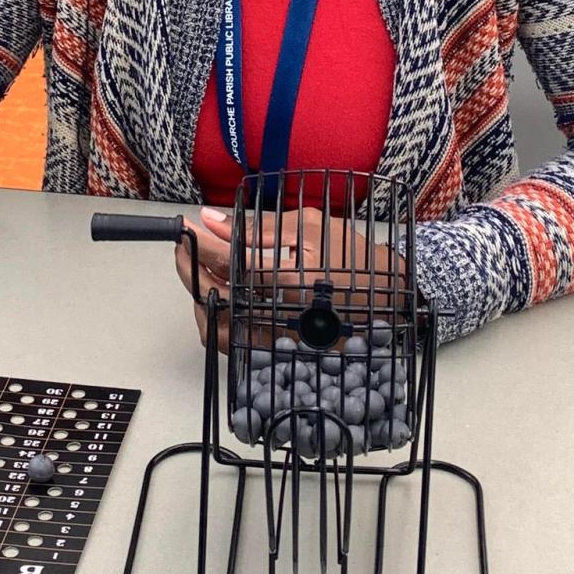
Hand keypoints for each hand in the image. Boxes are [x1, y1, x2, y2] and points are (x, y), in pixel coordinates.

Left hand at [174, 205, 406, 352]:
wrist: (389, 299)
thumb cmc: (353, 258)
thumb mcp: (310, 226)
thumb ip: (259, 226)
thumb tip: (211, 220)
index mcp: (285, 278)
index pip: (224, 260)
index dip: (197, 241)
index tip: (185, 227)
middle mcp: (276, 313)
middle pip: (211, 294)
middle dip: (189, 267)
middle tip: (184, 245)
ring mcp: (275, 339)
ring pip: (214, 325)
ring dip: (198, 295)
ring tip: (197, 268)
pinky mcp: (277, 354)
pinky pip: (231, 343)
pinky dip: (214, 320)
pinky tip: (217, 297)